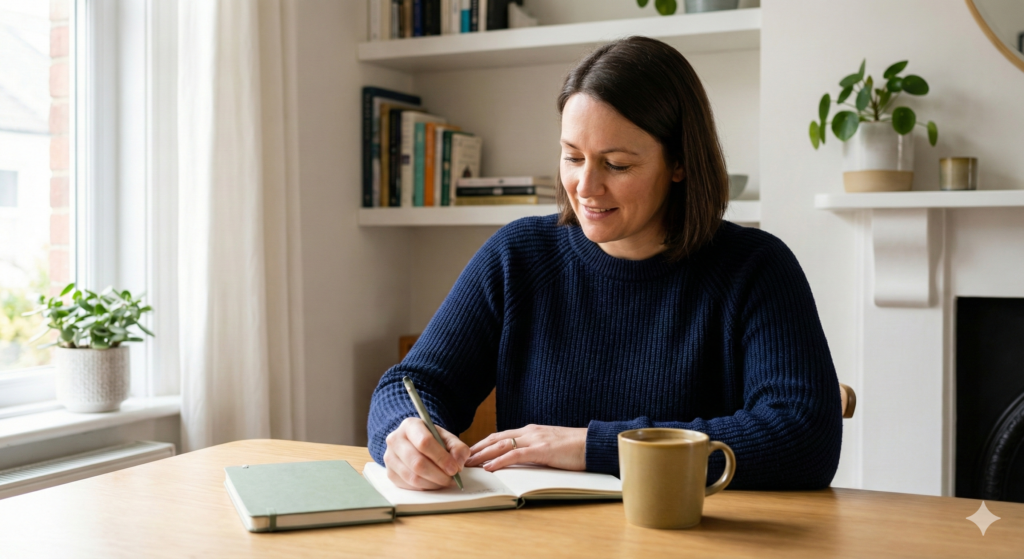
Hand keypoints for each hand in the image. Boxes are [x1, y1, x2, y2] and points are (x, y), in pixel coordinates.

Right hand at [383, 417, 469, 490]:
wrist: (414, 443)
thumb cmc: (432, 440)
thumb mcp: (447, 438)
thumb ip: (458, 448)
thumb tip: (458, 463)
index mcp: (410, 425)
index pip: (424, 442)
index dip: (441, 458)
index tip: (455, 469)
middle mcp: (395, 440)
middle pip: (417, 463)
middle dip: (439, 475)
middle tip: (452, 479)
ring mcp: (390, 457)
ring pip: (413, 477)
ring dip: (433, 483)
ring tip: (445, 481)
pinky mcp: (390, 473)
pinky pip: (409, 486)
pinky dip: (425, 488)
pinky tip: (434, 483)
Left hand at [465, 424, 587, 471]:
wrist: (594, 443)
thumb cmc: (576, 448)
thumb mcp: (550, 446)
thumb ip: (535, 449)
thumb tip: (521, 460)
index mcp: (531, 431)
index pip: (501, 436)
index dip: (483, 444)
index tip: (470, 452)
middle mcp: (529, 432)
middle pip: (496, 439)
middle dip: (477, 449)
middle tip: (461, 458)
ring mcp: (535, 439)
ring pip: (501, 445)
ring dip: (482, 455)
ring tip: (468, 463)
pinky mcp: (542, 450)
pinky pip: (516, 455)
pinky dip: (499, 460)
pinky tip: (489, 467)